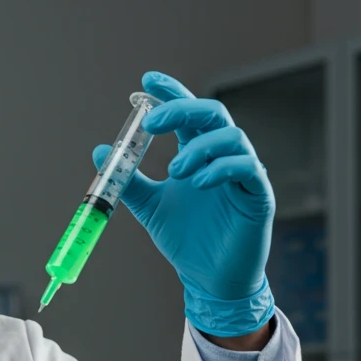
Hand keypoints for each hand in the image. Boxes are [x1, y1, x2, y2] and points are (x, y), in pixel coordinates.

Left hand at [92, 71, 275, 336]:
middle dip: (183, 110)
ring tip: (175, 170)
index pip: (189, 113)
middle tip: (153, 122)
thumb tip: (101, 152)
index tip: (147, 81)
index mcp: (199, 154)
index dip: (171, 93)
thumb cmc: (187, 240)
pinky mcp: (258, 195)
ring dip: (199, 147)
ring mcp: (243, 174)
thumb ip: (129, 180)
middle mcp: (222, 158)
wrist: (208, 279)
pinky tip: (198, 182)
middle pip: (212, 114)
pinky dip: (221, 169)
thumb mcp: (150, 208)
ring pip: (232, 138)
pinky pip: (247, 168)